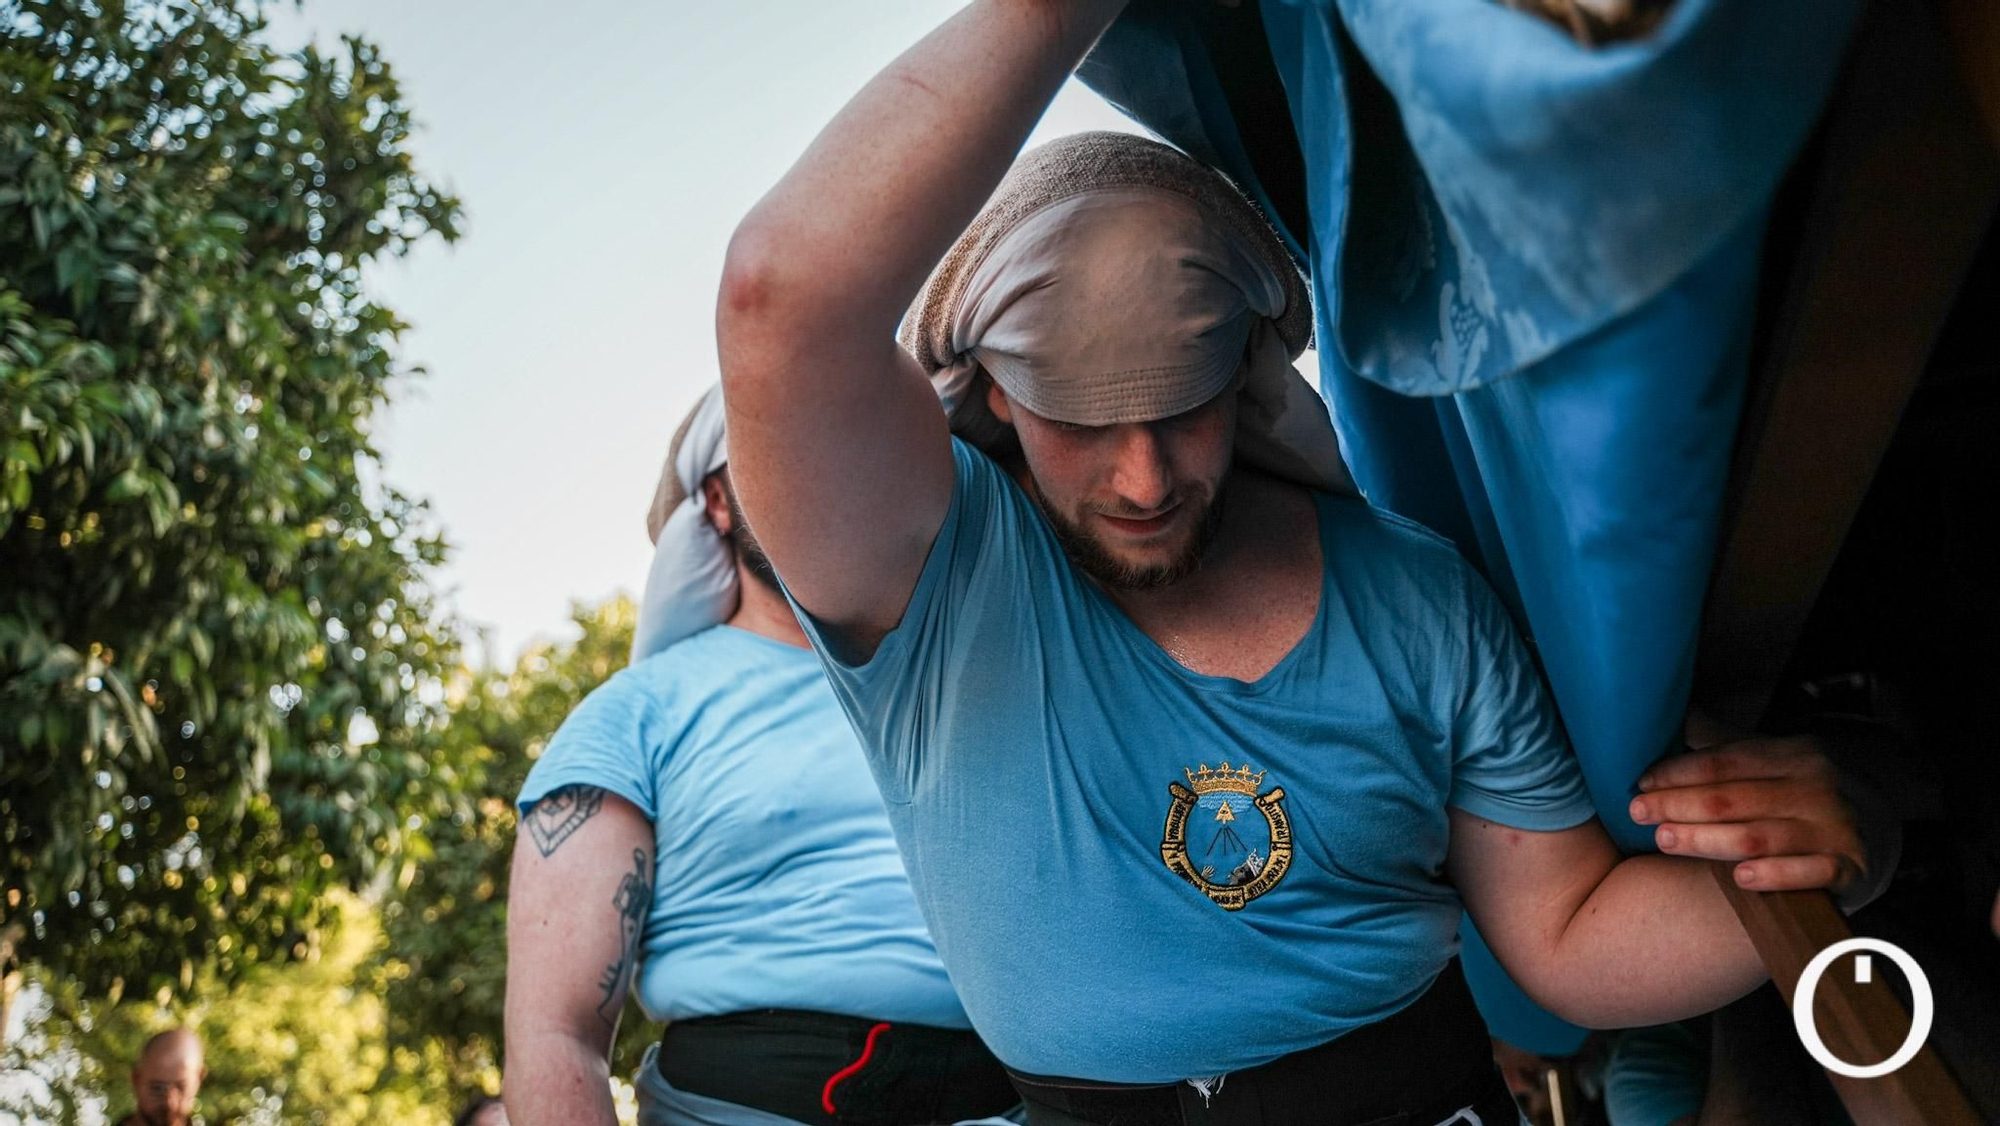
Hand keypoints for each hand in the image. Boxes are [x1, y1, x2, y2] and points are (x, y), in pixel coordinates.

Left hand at [1628, 727, 1865, 893]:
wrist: (1877, 825)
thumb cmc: (1800, 791)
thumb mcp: (1771, 757)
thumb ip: (1722, 740)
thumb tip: (1668, 708)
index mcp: (1794, 754)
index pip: (1725, 762)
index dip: (1678, 771)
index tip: (1640, 781)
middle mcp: (1817, 788)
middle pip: (1733, 800)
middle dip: (1679, 805)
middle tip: (1638, 813)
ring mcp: (1836, 828)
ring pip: (1759, 837)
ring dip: (1707, 841)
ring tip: (1665, 840)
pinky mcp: (1851, 867)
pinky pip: (1810, 873)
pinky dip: (1776, 876)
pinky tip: (1742, 877)